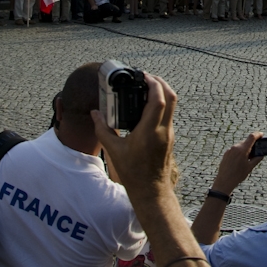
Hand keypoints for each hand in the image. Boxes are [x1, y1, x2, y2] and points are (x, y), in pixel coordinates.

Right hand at [91, 74, 178, 195]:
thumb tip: (94, 113)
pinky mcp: (169, 137)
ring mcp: (169, 133)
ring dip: (163, 92)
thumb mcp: (113, 150)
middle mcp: (163, 130)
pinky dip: (162, 103)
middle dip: (161, 82)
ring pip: (173, 105)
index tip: (144, 76)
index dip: (154, 84)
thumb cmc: (132, 172)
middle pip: (171, 97)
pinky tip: (149, 104)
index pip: (159, 101)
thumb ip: (102, 130)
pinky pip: (169, 113)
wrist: (150, 190)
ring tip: (147, 87)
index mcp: (150, 131)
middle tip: (146, 77)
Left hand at [211, 132, 263, 193]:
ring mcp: (230, 150)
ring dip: (245, 149)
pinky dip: (239, 152)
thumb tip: (261, 154)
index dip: (258, 134)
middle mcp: (235, 147)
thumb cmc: (238, 175)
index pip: (252, 137)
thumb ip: (257, 159)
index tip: (262, 135)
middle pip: (246, 141)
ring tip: (247, 158)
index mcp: (242, 150)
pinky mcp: (226, 153)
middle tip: (256, 151)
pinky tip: (240, 160)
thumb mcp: (250, 167)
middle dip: (251, 145)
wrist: (224, 181)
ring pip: (240, 145)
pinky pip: (235, 149)